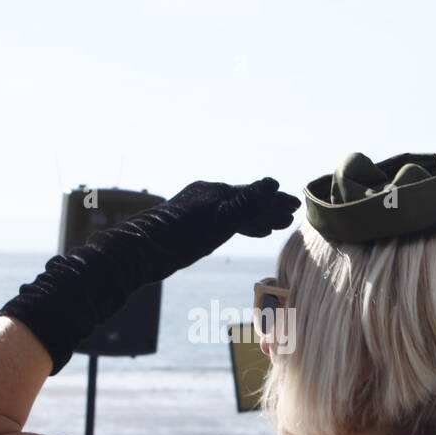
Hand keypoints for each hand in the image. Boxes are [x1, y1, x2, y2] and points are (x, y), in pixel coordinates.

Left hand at [108, 177, 300, 286]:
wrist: (140, 251)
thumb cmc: (182, 238)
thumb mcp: (220, 222)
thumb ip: (248, 204)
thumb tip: (273, 183)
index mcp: (216, 192)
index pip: (254, 195)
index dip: (275, 202)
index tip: (295, 206)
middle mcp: (206, 196)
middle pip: (243, 202)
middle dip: (266, 210)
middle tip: (287, 220)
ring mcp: (194, 209)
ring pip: (230, 212)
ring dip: (251, 220)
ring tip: (268, 230)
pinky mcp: (184, 224)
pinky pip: (217, 221)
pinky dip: (232, 226)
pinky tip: (232, 233)